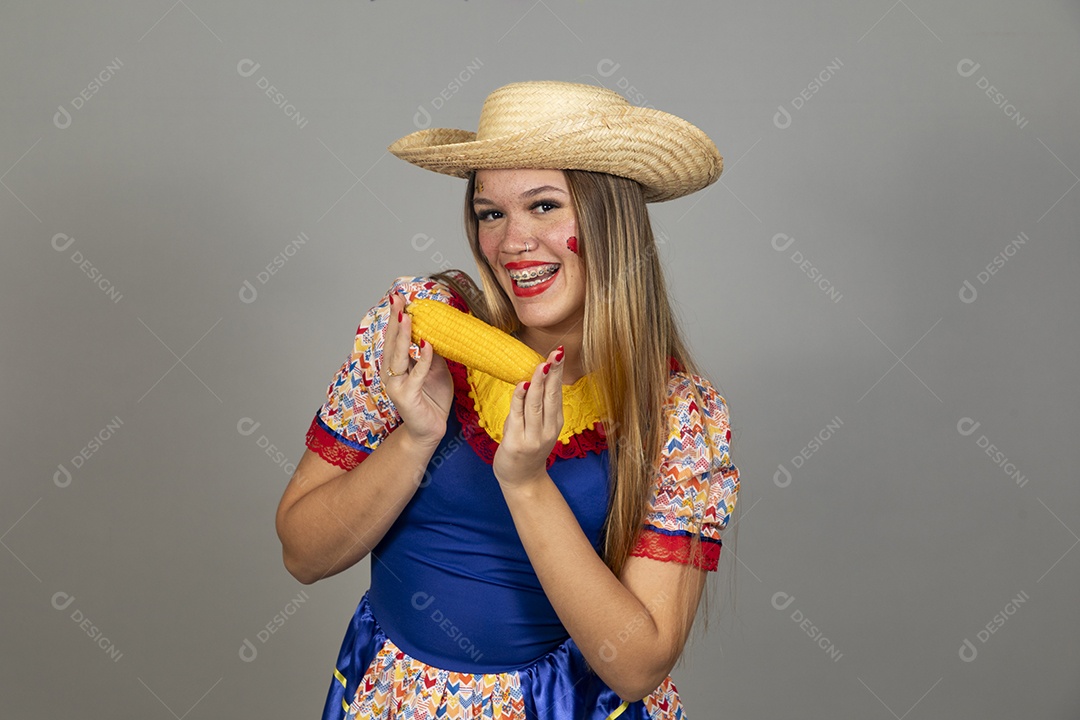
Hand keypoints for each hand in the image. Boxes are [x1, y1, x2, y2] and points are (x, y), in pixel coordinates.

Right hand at [380, 294, 452, 448]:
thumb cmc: (432, 399)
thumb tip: (438, 331)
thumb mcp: (436, 370)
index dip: (396, 317)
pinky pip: (417, 374)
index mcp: (397, 365)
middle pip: (392, 341)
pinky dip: (423, 359)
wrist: (431, 429)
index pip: (395, 337)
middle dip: (396, 319)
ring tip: (407, 315)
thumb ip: (433, 352)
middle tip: (397, 298)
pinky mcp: (406, 396)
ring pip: (399, 355)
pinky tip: (426, 344)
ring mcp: (396, 384)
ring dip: (404, 335)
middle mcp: (391, 373)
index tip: (399, 297)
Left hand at [492, 345, 565, 490]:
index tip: (560, 352)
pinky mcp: (516, 443)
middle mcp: (547, 430)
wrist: (521, 480)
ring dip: (538, 383)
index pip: (557, 392)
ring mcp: (532, 437)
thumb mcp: (537, 426)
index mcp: (555, 423)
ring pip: (536, 405)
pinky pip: (518, 416)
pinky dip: (520, 399)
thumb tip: (532, 378)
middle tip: (556, 353)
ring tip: (541, 365)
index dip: (559, 372)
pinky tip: (523, 385)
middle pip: (551, 396)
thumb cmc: (527, 448)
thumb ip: (536, 405)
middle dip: (552, 373)